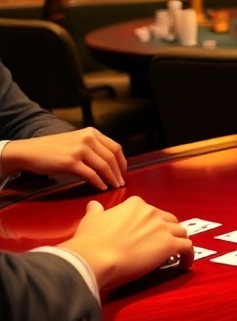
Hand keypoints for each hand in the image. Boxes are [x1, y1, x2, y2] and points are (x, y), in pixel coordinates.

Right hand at [1, 128, 126, 190]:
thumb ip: (92, 147)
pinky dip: (99, 182)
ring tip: (114, 187)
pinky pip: (91, 174)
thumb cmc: (52, 149)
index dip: (122, 162)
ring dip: (111, 178)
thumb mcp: (76, 141)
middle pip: (112, 157)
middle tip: (121, 183)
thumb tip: (109, 163)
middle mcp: (88, 138)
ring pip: (104, 166)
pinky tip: (102, 188)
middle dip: (119, 172)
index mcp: (91, 132)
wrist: (29, 152)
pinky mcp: (71, 162)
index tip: (123, 172)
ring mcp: (80, 150)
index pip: (115, 147)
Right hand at [58, 197, 192, 293]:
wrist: (95, 258)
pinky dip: (188, 255)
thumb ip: (97, 211)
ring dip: (179, 242)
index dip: (150, 224)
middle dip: (167, 231)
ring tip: (175, 254)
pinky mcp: (169, 245)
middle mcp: (152, 213)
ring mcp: (162, 228)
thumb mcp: (90, 220)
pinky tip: (184, 264)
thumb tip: (94, 205)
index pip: (151, 212)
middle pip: (169, 221)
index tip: (146, 234)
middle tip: (161, 244)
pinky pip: (188, 247)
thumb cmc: (90, 241)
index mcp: (135, 204)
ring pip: (181, 232)